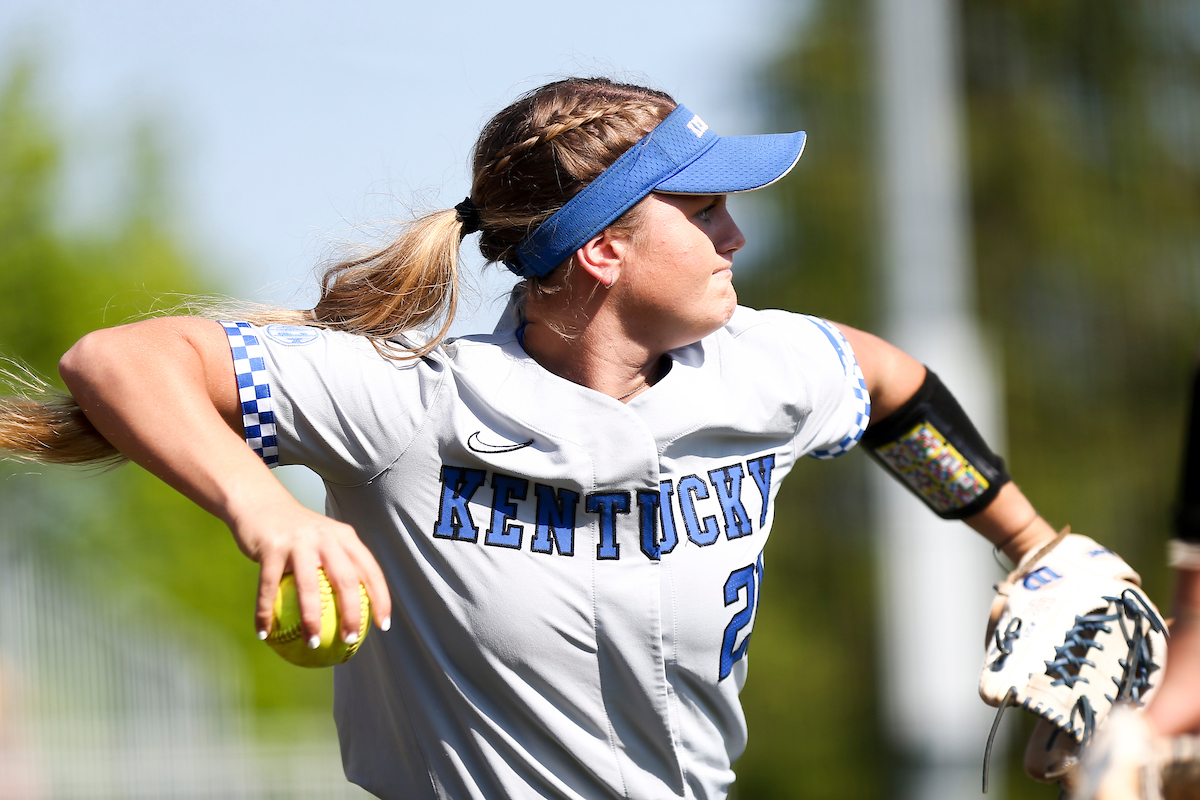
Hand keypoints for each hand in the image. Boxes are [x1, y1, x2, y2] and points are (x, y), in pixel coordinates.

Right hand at [227, 489, 391, 646]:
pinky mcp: (271, 546)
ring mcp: (298, 541)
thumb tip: (352, 611)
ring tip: (312, 644)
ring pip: (309, 587)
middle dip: (352, 613)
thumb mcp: (322, 538)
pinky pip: (268, 587)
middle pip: (346, 580)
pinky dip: (265, 613)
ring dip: (311, 620)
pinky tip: (264, 634)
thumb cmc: (295, 531)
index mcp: (344, 536)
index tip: (384, 625)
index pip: (370, 570)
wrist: (259, 502)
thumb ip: (338, 564)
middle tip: (350, 640)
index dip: (381, 598)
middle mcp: (325, 537)